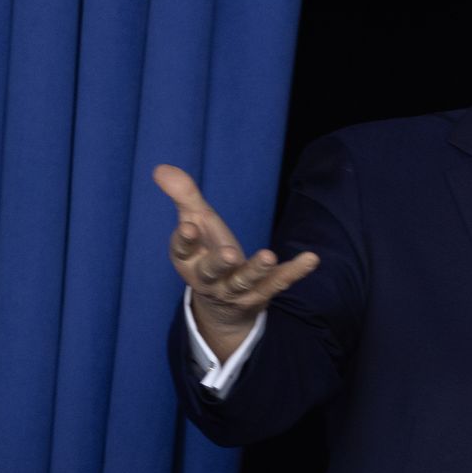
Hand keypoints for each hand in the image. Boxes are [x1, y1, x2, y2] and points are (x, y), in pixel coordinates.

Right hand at [154, 164, 318, 360]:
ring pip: (246, 281)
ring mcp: (236, 291)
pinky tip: (311, 259)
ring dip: (257, 270)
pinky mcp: (262, 295)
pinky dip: (295, 272)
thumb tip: (160, 168)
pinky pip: (279, 283)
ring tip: (268, 256)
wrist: (223, 303)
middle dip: (220, 263)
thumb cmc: (207, 252)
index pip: (182, 252)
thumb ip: (183, 196)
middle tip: (230, 254)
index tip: (189, 227)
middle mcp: (209, 279)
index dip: (185, 240)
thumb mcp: (195, 222)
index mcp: (189, 261)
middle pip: (212, 272)